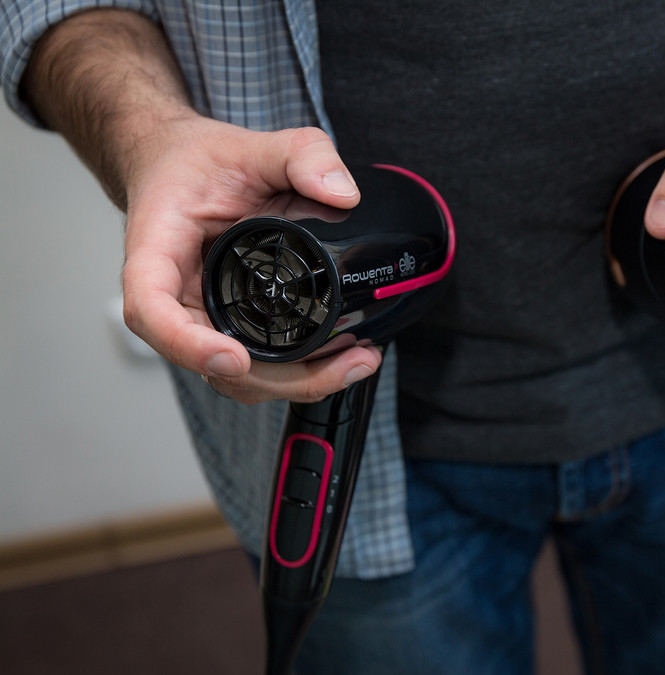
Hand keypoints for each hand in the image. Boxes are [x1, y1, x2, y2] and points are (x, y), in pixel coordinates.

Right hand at [120, 115, 381, 402]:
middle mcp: (177, 297)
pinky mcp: (234, 324)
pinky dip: (299, 371)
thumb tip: (341, 192)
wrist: (181, 168)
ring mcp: (205, 317)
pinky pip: (260, 364)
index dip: (188, 345)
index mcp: (158, 253)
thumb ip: (302, 154)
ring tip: (354, 363)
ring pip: (239, 376)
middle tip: (340, 365)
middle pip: (209, 364)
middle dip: (277, 378)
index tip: (232, 358)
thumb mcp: (251, 144)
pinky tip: (341, 358)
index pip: (152, 310)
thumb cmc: (196, 163)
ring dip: (296, 383)